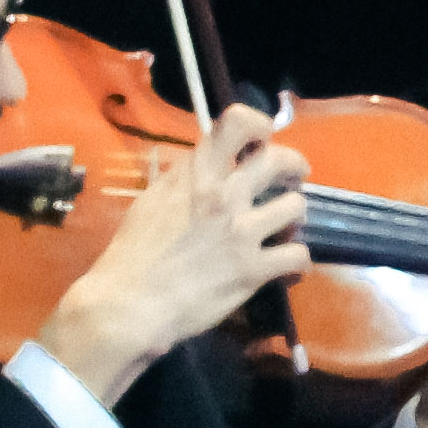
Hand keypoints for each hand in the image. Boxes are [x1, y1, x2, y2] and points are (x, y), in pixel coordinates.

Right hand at [39, 103, 312, 401]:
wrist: (128, 305)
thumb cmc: (132, 254)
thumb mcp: (152, 201)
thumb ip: (183, 179)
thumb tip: (205, 163)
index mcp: (196, 175)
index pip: (236, 123)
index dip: (259, 125)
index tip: (263, 139)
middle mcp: (224, 195)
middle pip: (278, 159)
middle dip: (293, 165)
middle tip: (294, 177)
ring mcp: (242, 232)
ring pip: (297, 206)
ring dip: (293, 217)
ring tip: (284, 228)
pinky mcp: (253, 269)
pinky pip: (298, 255)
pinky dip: (296, 261)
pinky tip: (287, 267)